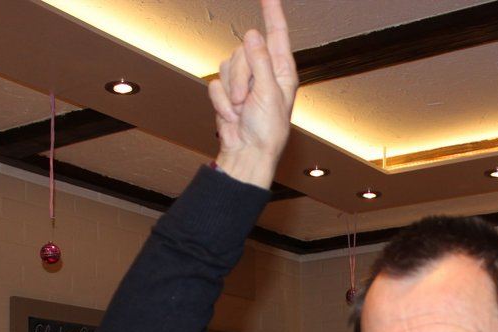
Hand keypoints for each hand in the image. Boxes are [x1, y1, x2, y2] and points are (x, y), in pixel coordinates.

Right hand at [207, 0, 297, 188]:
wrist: (247, 152)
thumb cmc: (267, 130)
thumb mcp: (268, 93)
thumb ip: (260, 62)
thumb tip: (252, 33)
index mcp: (281, 71)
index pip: (277, 34)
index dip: (272, 13)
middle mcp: (263, 71)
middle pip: (243, 50)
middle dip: (240, 75)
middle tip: (246, 99)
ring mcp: (244, 80)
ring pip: (227, 64)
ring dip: (230, 90)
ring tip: (240, 110)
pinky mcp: (227, 90)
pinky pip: (216, 82)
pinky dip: (221, 100)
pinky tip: (232, 115)